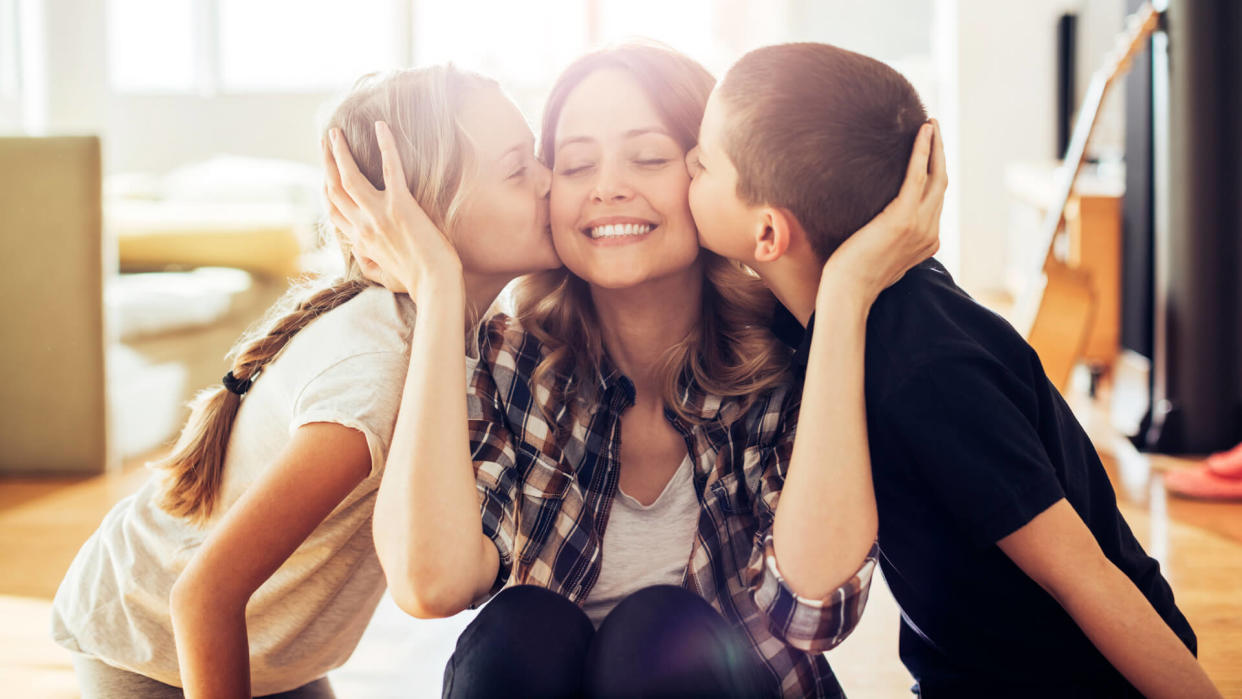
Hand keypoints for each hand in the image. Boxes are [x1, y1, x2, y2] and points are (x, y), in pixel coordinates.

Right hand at [322, 121, 462, 296]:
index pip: (333, 210)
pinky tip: (382, 126)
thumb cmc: (416, 282)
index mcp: (359, 241)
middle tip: (325, 142)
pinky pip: (391, 168)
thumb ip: (366, 263)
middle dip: (325, 163)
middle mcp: (362, 226)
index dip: (325, 188)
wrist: (436, 284)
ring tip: (336, 132)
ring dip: (339, 152)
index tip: (325, 172)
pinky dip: (386, 145)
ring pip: (349, 177)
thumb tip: (358, 253)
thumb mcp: (382, 276)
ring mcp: (379, 214)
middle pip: (333, 189)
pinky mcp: (401, 206)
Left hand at [821, 119, 946, 304]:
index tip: (931, 152)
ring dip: (934, 146)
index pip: (937, 201)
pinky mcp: (903, 218)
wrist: (846, 292)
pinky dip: (921, 151)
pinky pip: (917, 176)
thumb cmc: (853, 276)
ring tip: (929, 124)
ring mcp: (920, 226)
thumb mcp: (881, 255)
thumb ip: (891, 238)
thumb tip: (881, 225)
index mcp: (927, 243)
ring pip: (935, 176)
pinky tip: (922, 132)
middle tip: (934, 129)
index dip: (936, 174)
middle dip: (940, 154)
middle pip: (942, 184)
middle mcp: (930, 233)